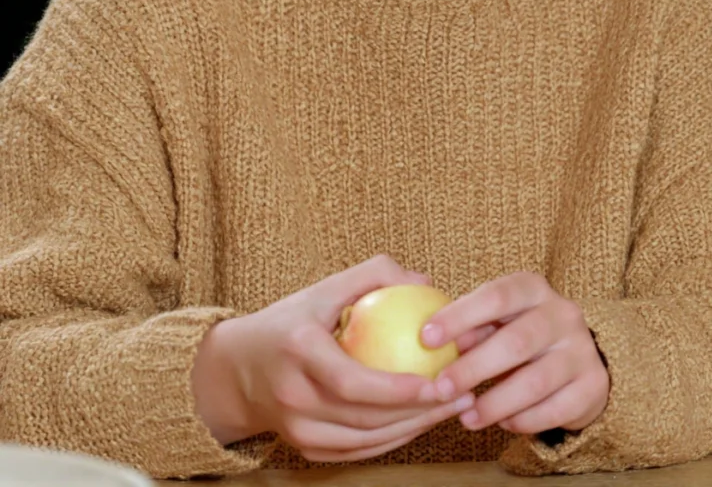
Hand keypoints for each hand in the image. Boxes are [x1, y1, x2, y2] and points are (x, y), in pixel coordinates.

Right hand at [192, 255, 474, 461]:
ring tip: (450, 408)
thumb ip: (371, 276)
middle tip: (460, 394)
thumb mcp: (322, 289)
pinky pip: (358, 451)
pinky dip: (392, 439)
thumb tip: (424, 280)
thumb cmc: (288, 321)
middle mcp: (293, 396)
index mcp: (298, 351)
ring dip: (413, 429)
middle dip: (419, 412)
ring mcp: (296, 431)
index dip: (396, 389)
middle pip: (364, 418)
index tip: (437, 382)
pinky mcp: (305, 450)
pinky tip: (420, 421)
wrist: (235, 369)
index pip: (351, 382)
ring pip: (366, 441)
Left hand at [419, 272, 608, 436]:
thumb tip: (430, 339)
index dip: (460, 316)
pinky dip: (524, 420)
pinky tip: (502, 424)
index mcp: (533, 288)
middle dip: (473, 368)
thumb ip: (470, 325)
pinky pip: (555, 410)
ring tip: (466, 417)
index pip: (496, 296)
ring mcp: (582, 350)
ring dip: (495, 403)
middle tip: (441, 388)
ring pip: (535, 381)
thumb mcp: (498, 319)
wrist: (578, 356)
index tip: (425, 337)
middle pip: (515, 342)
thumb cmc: (520, 331)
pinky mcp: (593, 386)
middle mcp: (562, 314)